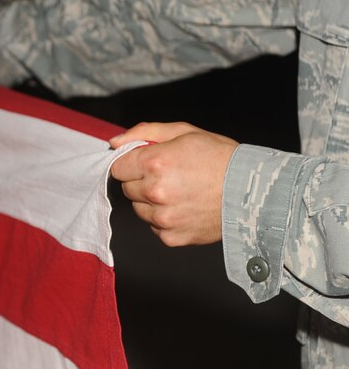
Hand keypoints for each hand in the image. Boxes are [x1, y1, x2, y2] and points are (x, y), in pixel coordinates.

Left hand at [109, 122, 238, 246]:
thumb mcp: (184, 132)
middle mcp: (155, 192)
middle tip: (170, 176)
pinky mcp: (172, 237)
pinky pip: (154, 227)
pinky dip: (164, 219)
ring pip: (139, 209)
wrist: (254, 191)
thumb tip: (115, 142)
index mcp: (155, 163)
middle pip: (127, 188)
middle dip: (142, 181)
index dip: (131, 163)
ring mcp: (163, 217)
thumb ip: (144, 133)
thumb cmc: (221, 158)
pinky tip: (185, 207)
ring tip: (180, 192)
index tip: (146, 163)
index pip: (117, 167)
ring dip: (151, 202)